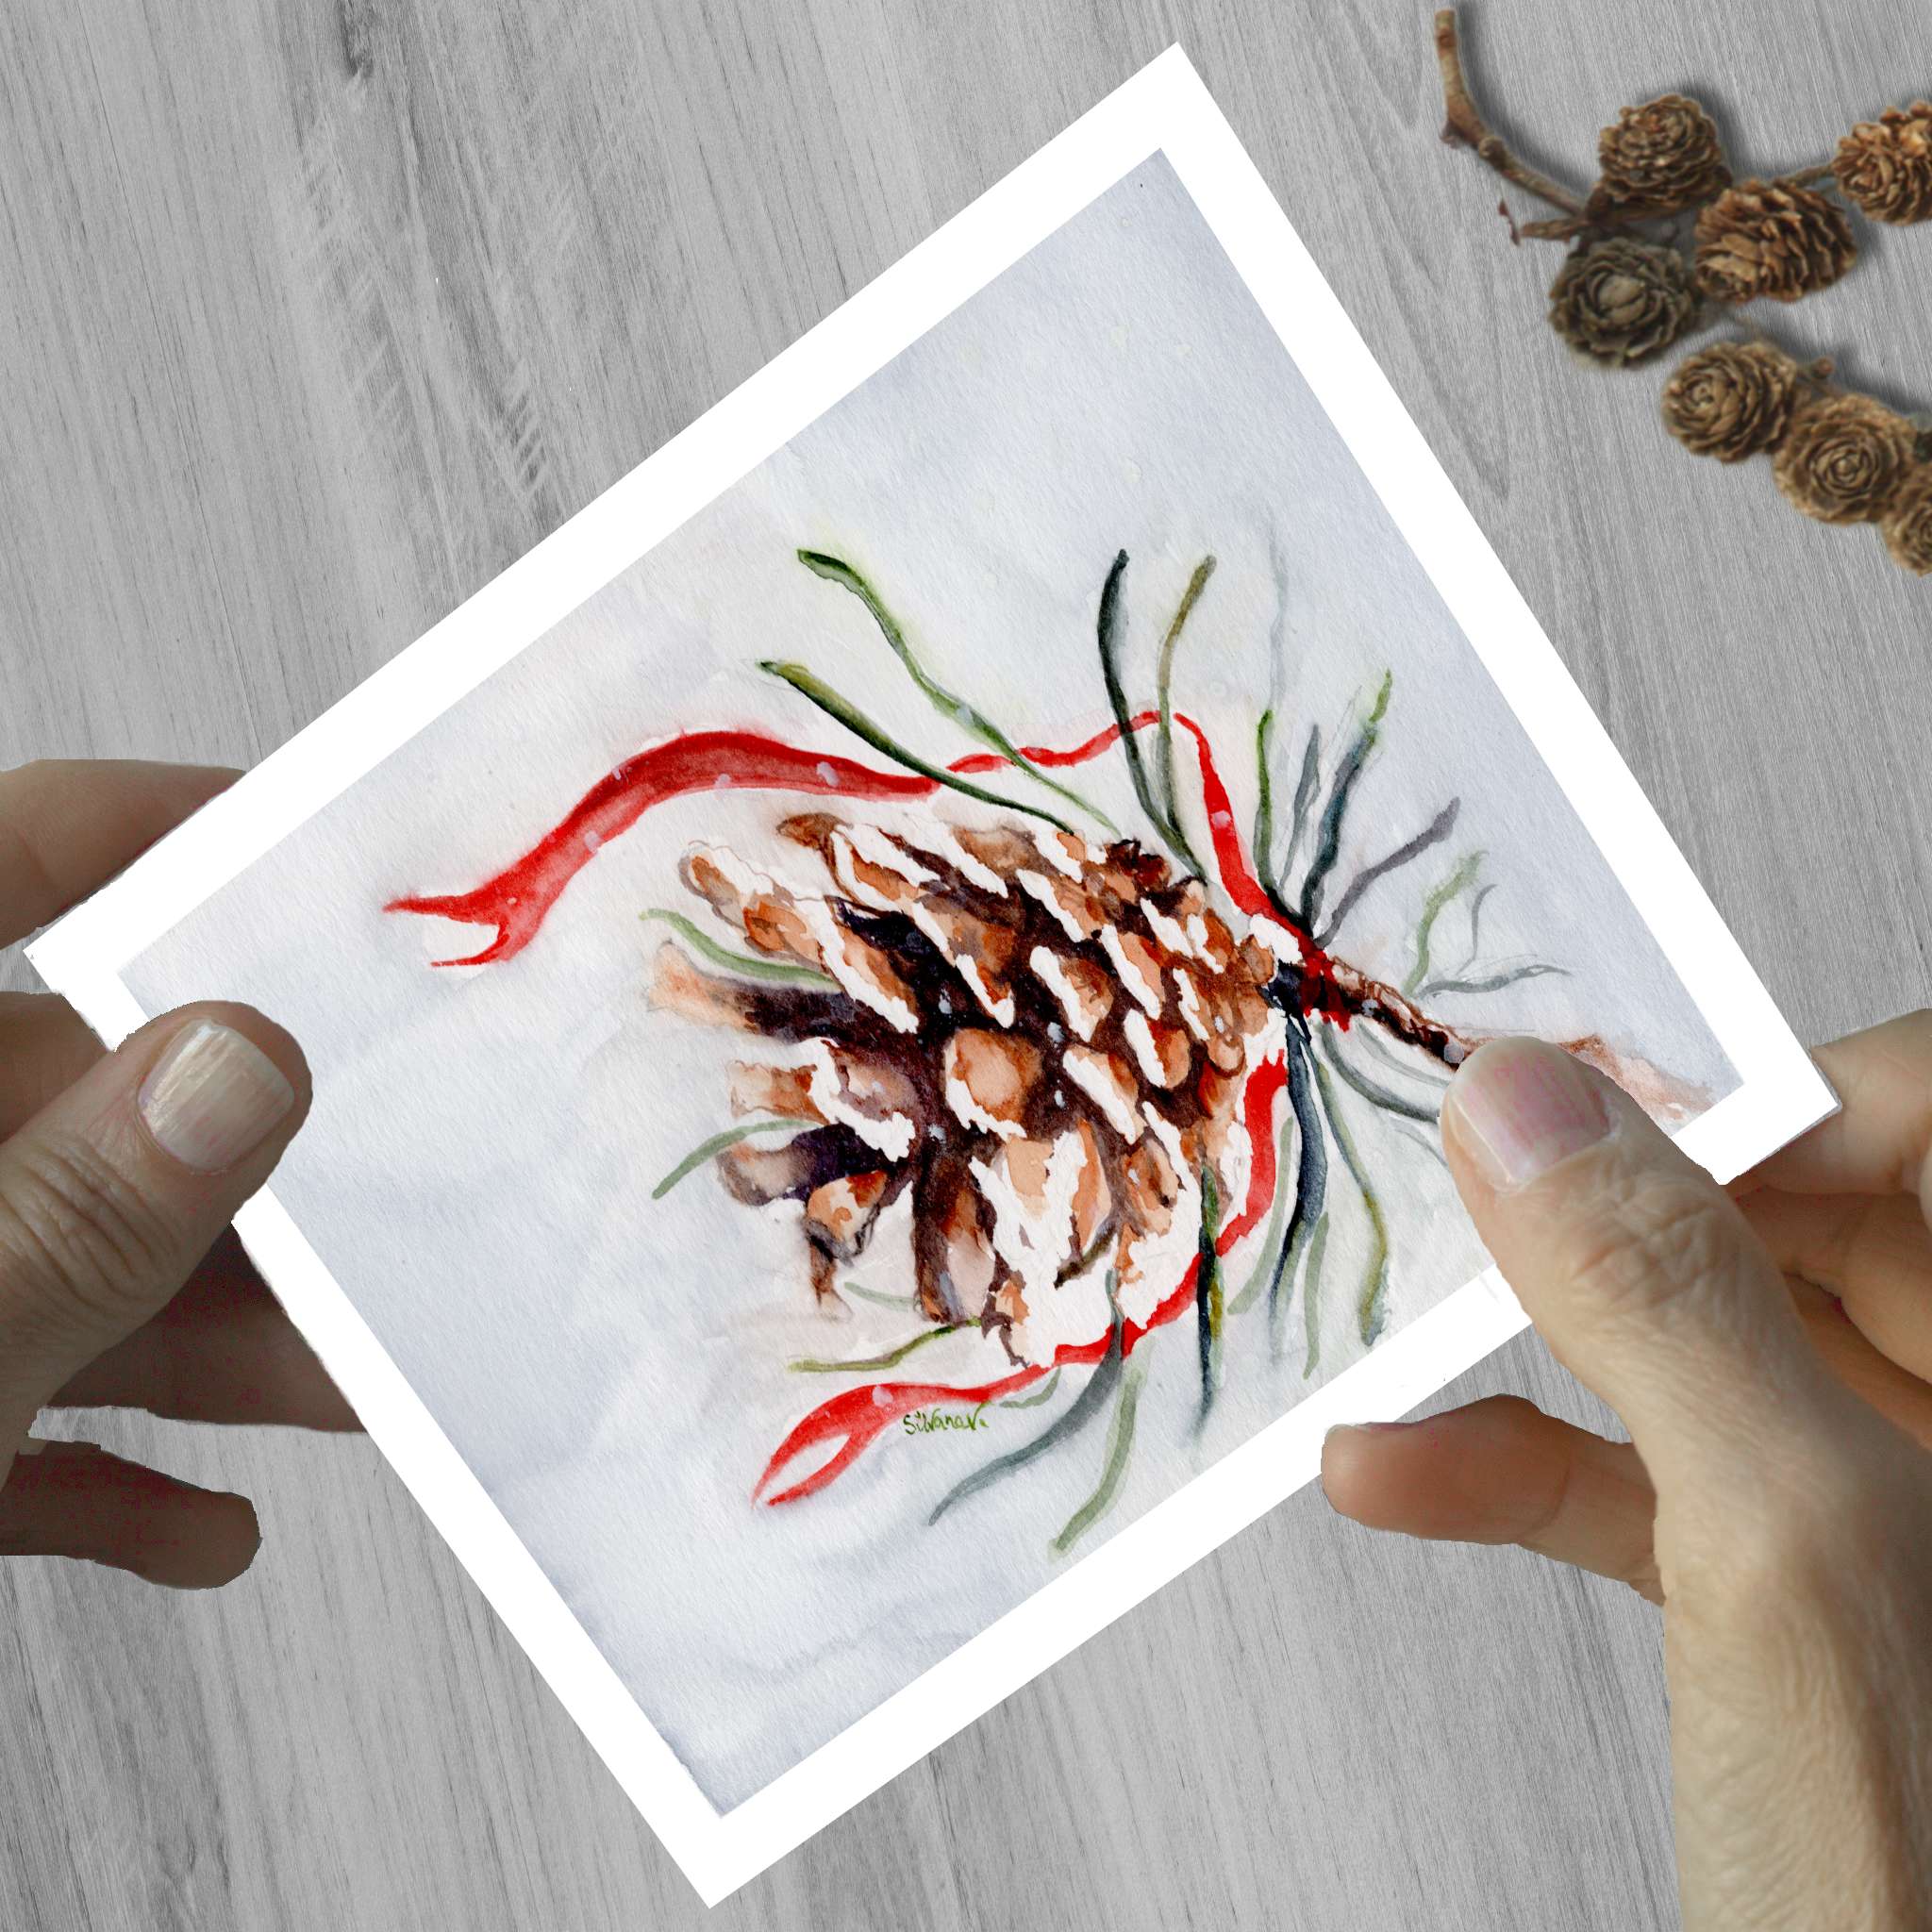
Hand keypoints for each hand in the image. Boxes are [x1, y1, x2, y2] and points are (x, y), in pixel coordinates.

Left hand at [0, 760, 352, 1588]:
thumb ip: (64, 1215)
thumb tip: (234, 1064)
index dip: (142, 834)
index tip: (292, 850)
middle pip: (65, 1112)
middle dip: (241, 1183)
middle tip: (377, 1207)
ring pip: (47, 1276)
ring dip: (205, 1346)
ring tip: (337, 1392)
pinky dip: (99, 1478)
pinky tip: (194, 1527)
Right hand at [1322, 1021, 1931, 1927]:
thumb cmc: (1908, 1884)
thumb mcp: (1784, 1555)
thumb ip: (1669, 1307)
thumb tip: (1528, 1108)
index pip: (1917, 1109)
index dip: (1764, 1089)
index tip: (1593, 1103)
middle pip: (1785, 1212)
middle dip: (1599, 1203)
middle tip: (1466, 1186)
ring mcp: (1883, 1499)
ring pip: (1694, 1345)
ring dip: (1520, 1345)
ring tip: (1399, 1326)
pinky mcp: (1787, 1593)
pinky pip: (1646, 1479)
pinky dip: (1513, 1468)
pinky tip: (1398, 1472)